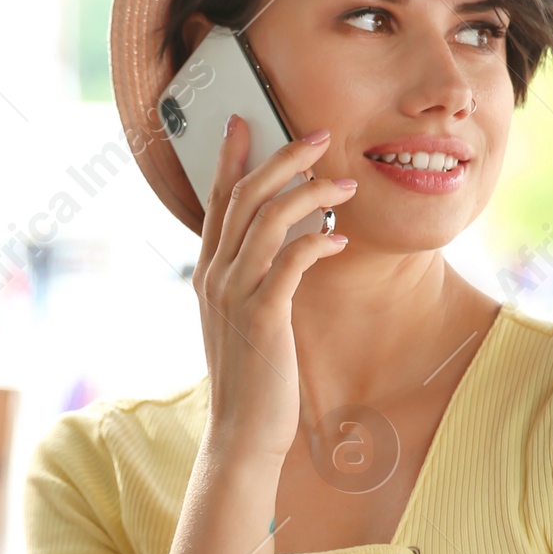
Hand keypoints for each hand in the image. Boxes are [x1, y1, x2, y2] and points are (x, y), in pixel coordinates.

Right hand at [192, 119, 356, 462]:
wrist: (242, 432)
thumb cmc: (252, 376)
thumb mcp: (243, 318)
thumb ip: (252, 279)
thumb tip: (280, 245)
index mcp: (208, 273)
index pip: (217, 200)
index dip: (232, 157)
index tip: (245, 121)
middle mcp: (215, 277)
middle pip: (243, 198)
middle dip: (281, 158)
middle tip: (317, 135)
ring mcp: (235, 295)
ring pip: (266, 222)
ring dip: (308, 194)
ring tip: (343, 183)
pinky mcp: (263, 317)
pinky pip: (290, 263)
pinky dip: (315, 243)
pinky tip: (339, 238)